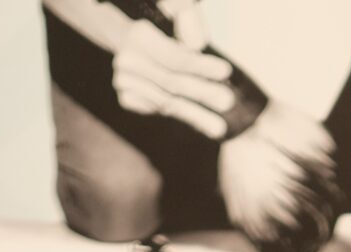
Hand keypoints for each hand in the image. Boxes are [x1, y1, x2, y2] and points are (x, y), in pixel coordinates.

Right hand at [112, 6, 235, 140]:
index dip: (201, 66)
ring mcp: (123, 81)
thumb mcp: (175, 23)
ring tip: (220, 128)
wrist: (130, 45)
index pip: (175, 58)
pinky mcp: (126, 98)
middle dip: (202, 94)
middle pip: (172, 83)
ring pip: (167, 102)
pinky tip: (200, 122)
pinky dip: (181, 116)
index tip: (226, 72)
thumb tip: (198, 45)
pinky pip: (159, 111)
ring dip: (196, 116)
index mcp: (140, 36)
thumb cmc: (162, 36)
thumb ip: (188, 25)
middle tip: (227, 102)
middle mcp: (127, 60)